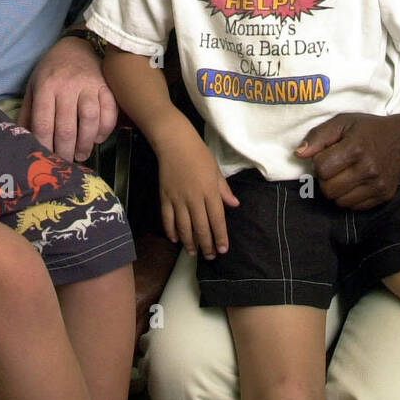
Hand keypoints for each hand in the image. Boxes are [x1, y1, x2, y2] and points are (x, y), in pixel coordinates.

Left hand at [19, 37, 117, 163]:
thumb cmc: (50, 70)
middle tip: (65, 163)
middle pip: (66, 127)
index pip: (43, 124)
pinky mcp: (106, 85)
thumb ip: (27, 114)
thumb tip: (22, 141)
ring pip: (89, 120)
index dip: (44, 146)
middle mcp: (67, 85)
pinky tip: (97, 138)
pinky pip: (109, 110)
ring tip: (81, 155)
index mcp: (45, 87)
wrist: (74, 45)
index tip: (46, 159)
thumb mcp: (33, 87)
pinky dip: (105, 128)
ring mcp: (89, 85)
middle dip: (65, 151)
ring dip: (85, 143)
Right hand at [157, 129, 238, 258]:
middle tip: (210, 256)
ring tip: (193, 252)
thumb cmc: (199, 155)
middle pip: (201, 227)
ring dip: (189, 242)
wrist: (175, 143)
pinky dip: (171, 231)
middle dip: (206, 245)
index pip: (217, 220)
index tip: (223, 249)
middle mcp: (194, 199)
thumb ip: (224, 190)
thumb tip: (235, 205)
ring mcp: (178, 199)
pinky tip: (175, 239)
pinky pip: (168, 219)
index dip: (220, 236)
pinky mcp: (165, 197)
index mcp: (210, 192)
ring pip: (184, 227)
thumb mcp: (216, 171)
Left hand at [295, 112, 399, 209]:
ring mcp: (377, 185)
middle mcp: (368, 169)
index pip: (321, 169)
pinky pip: (354, 207)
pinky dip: (349, 198)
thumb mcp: (341, 122)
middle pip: (329, 189)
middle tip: (333, 168)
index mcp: (355, 148)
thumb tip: (298, 154)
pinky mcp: (383, 196)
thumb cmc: (366, 130)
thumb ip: (318, 136)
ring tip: (343, 176)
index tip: (327, 155)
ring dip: (336, 191)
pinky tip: (354, 183)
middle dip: (325, 180)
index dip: (319, 162)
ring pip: (340, 202)